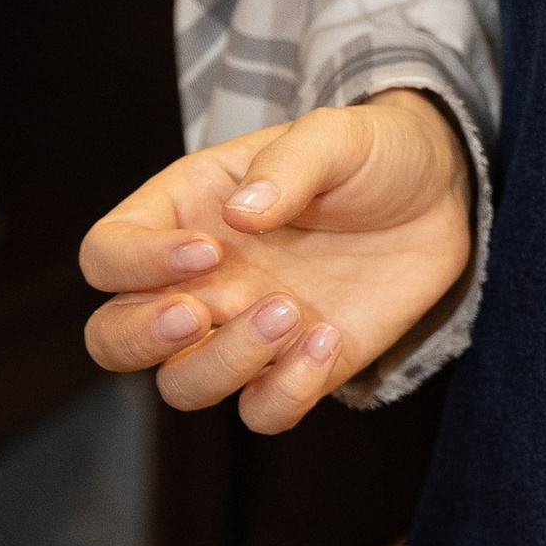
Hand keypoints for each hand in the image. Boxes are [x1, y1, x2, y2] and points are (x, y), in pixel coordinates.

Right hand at [79, 92, 472, 434]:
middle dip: (142, 336)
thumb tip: (241, 214)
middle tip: (202, 310)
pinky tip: (327, 340)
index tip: (206, 250)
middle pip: (113, 337)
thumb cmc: (368, 155)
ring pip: (182, 386)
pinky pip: (263, 411)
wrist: (438, 195)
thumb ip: (288, 161)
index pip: (107, 254)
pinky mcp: (297, 368)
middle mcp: (197, 281)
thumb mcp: (335, 134)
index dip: (135, 263)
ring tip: (290, 311)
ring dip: (225, 362)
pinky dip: (286, 392)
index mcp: (181, 213)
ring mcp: (241, 330)